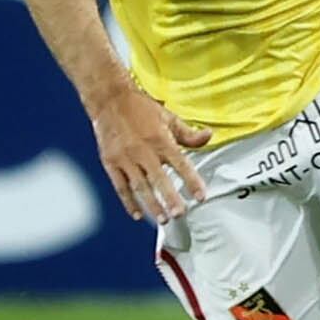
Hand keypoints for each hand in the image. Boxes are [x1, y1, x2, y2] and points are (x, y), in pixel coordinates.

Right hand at [88, 82, 210, 221]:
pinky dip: (128, 201)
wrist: (110, 100)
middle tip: (180, 214)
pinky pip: (120, 186)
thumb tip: (209, 136)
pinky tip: (137, 214)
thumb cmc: (142, 109)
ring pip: (140, 186)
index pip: (181, 164)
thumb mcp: (169, 117)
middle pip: (159, 179)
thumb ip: (188, 133)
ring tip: (163, 219)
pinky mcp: (110, 162)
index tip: (201, 196)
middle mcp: (143, 151)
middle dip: (170, 198)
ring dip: (151, 205)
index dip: (192, 181)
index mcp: (160, 140)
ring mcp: (125, 158)